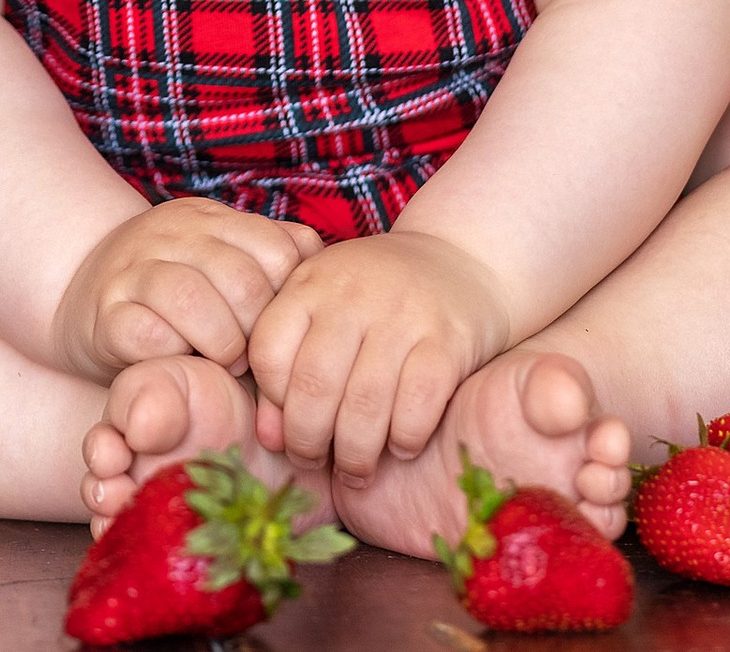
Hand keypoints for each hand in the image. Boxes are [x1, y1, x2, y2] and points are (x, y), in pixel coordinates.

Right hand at [54, 198, 320, 379]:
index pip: (278, 249)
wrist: (82, 291)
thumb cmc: (177, 290)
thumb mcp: (223, 259)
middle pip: (241, 279)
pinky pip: (148, 335)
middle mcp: (173, 234)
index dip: (289, 298)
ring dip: (221, 345)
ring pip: (194, 300)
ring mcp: (135, 270)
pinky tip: (181, 361)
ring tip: (225, 362)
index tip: (280, 326)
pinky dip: (174, 355)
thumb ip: (271, 256)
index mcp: (213, 219)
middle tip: (255, 355)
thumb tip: (319, 257)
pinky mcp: (106, 314)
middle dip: (258, 329)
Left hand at [247, 229, 512, 484]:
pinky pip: (417, 405)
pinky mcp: (447, 338)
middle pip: (314, 385)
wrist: (461, 259)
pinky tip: (401, 447)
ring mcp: (403, 313)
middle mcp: (353, 292)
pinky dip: (404, 439)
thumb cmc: (377, 298)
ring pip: (364, 404)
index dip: (272, 401)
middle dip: (308, 440)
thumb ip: (289, 368)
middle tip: (314, 462)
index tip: (288, 422)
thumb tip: (269, 439)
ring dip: (355, 454)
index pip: (269, 352)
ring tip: (355, 471)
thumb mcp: (324, 312)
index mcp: (312, 281)